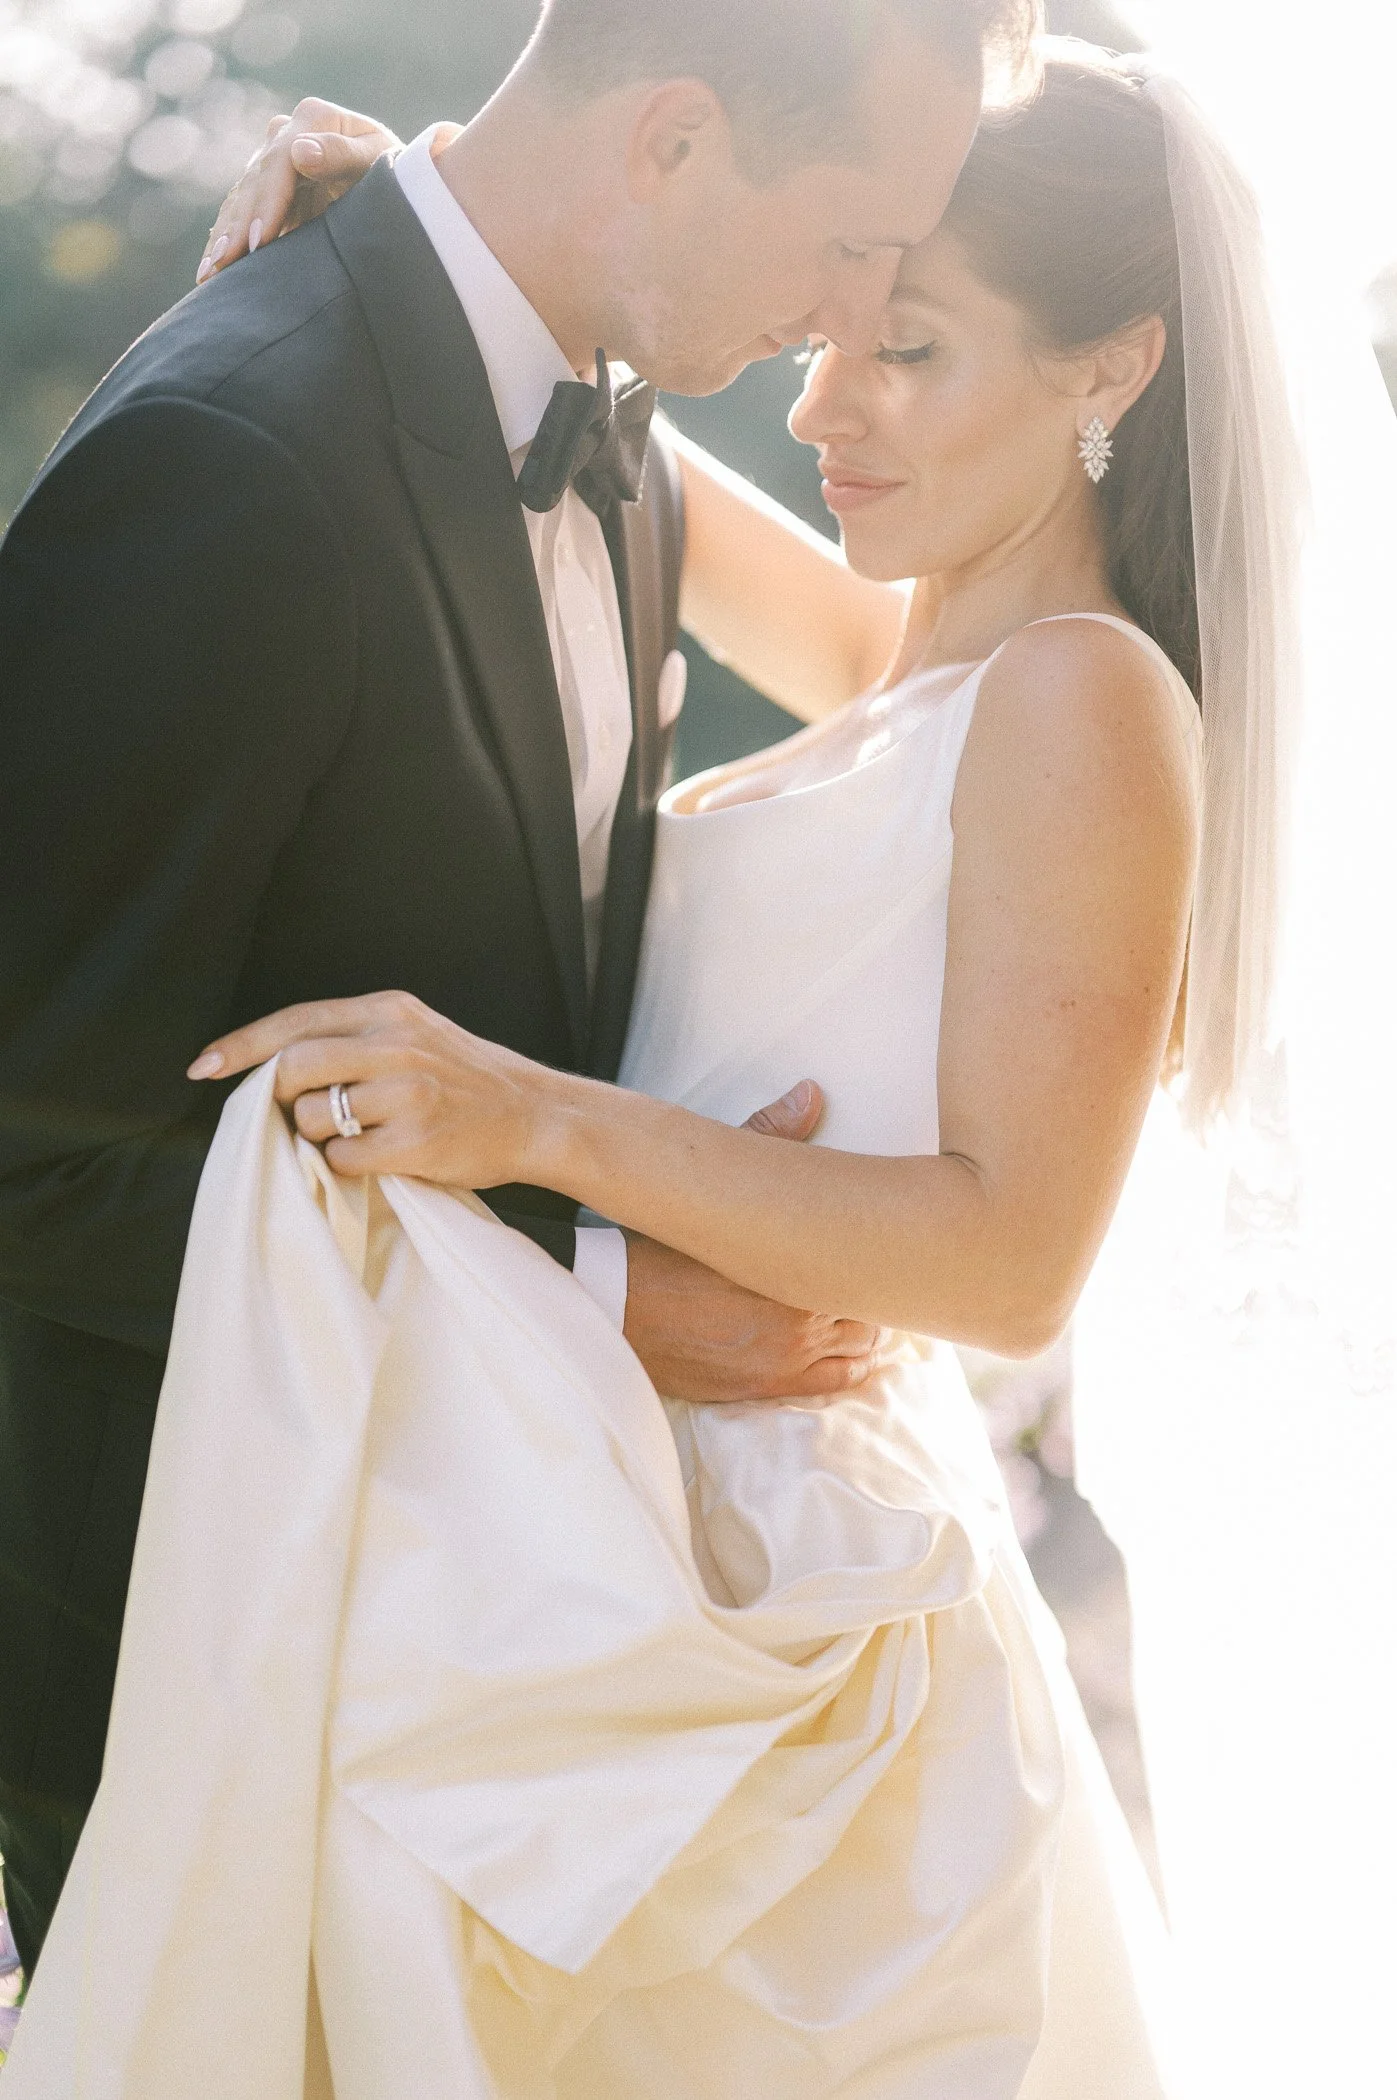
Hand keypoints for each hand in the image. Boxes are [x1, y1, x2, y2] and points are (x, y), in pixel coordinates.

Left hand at [188, 991, 549, 1188]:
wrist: (536, 1115)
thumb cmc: (468, 1080)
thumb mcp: (417, 1033)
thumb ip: (357, 1038)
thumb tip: (279, 1067)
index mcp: (390, 1010)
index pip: (297, 1020)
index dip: (244, 1045)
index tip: (205, 1066)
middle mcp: (396, 1044)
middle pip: (295, 1067)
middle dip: (281, 1097)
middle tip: (299, 1114)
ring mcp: (407, 1093)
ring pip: (314, 1116)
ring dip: (318, 1135)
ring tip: (356, 1135)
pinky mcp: (416, 1141)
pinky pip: (343, 1158)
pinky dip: (346, 1165)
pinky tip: (377, 1158)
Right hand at [196, 99, 426, 283]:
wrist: (399, 183)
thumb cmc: (398, 174)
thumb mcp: (381, 162)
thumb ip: (343, 155)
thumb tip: (301, 152)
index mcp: (314, 118)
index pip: (280, 163)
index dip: (267, 203)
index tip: (259, 242)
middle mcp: (287, 134)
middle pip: (255, 183)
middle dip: (237, 228)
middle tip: (221, 265)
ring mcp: (273, 159)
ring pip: (242, 200)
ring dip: (224, 238)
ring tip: (209, 274)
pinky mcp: (269, 187)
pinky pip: (243, 214)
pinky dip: (228, 240)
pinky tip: (211, 268)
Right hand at [623, 1082, 889, 1405]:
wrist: (613, 1306)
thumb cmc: (663, 1247)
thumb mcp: (717, 1188)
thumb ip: (770, 1138)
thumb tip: (812, 1094)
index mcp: (795, 1269)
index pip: (868, 1266)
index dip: (878, 1256)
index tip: (880, 1246)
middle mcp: (799, 1320)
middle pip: (872, 1311)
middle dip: (874, 1294)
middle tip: (876, 1277)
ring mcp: (784, 1359)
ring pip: (860, 1350)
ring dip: (865, 1332)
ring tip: (864, 1311)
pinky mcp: (765, 1386)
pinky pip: (835, 1385)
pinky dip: (851, 1370)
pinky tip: (855, 1355)